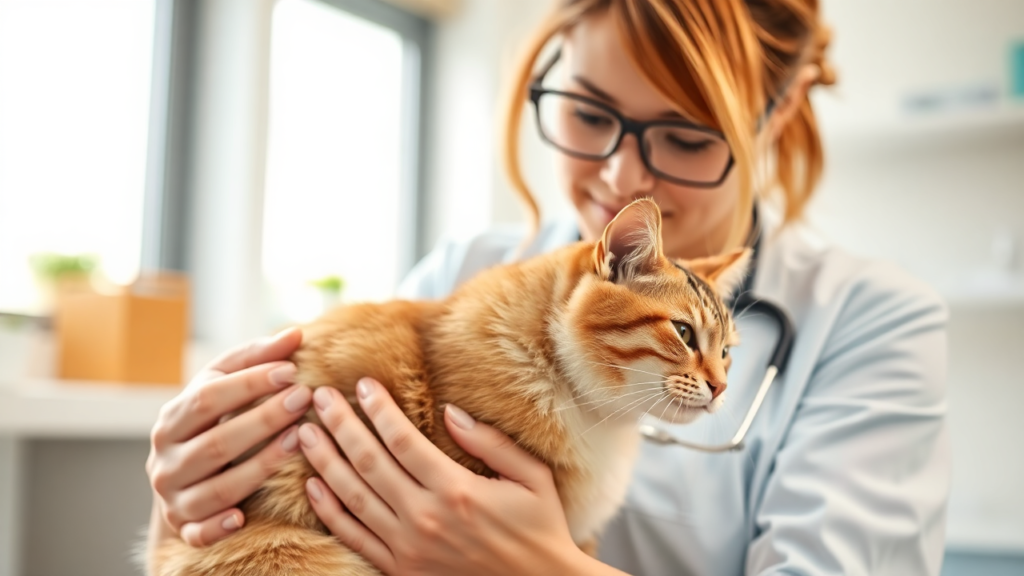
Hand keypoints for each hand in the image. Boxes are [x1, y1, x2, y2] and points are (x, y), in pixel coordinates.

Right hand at [145, 327, 312, 546]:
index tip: (292, 371)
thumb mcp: (223, 388)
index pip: (208, 398)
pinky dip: (218, 526)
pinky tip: (242, 516)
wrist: (181, 482)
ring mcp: (174, 499)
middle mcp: (166, 460)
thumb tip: (296, 333)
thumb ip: (256, 360)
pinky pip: (200, 533)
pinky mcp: (185, 530)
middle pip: (216, 443)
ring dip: (259, 466)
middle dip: (263, 420)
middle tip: (304, 399)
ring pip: (217, 488)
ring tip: (298, 441)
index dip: (250, 383)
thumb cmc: (211, 423)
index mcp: (172, 420)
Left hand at [298, 378, 584, 575]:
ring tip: (305, 432)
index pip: (403, 440)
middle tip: (318, 396)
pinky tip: (314, 484)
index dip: (379, 409)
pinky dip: (330, 510)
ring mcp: (409, 547)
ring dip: (325, 461)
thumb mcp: (532, 476)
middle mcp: (426, 518)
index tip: (362, 384)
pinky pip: (354, 536)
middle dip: (340, 425)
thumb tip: (449, 411)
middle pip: (369, 462)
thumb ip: (490, 442)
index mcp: (457, 490)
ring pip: (353, 497)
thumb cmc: (540, 527)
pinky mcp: (401, 570)